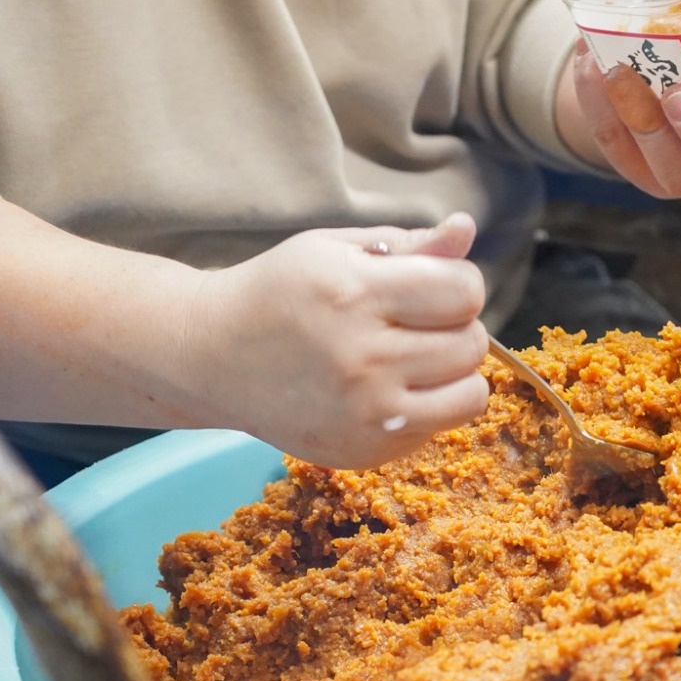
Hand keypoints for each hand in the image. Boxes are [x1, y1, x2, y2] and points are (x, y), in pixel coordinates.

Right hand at [188, 212, 489, 467]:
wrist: (208, 356)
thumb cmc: (277, 292)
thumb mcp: (334, 249)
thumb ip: (409, 244)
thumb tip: (466, 229)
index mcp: (355, 294)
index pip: (464, 293)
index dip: (459, 284)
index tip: (434, 287)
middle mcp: (361, 359)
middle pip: (471, 344)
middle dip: (457, 328)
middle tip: (418, 323)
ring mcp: (363, 413)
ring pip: (469, 395)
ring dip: (454, 373)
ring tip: (416, 358)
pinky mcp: (362, 451)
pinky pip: (437, 429)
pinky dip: (426, 407)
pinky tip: (387, 390)